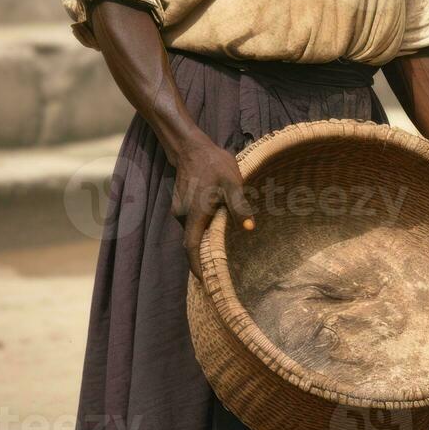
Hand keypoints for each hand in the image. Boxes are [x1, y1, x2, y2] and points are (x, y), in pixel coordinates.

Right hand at [167, 132, 255, 279]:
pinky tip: (216, 229)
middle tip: (219, 271)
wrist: (192, 148)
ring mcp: (179, 209)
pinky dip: (201, 231)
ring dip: (204, 242)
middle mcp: (183, 215)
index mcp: (195, 214)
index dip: (197, 266)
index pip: (192, 247)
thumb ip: (239, 206)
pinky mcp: (180, 204)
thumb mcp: (233, 183)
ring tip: (221, 252)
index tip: (204, 281)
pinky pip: (191, 223)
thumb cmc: (215, 165)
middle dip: (203, 257)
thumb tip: (249, 228)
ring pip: (192, 231)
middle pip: (192, 242)